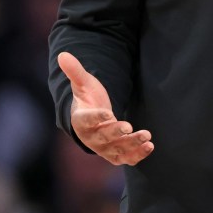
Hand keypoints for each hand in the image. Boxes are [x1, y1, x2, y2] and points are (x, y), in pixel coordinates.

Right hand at [57, 51, 153, 165]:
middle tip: (128, 126)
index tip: (107, 113)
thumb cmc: (88, 100)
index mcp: (81, 121)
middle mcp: (92, 137)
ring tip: (146, 136)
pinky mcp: (117, 153)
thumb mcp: (82, 84)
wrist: (93, 121)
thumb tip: (62, 54)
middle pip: (103, 137)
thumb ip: (75, 71)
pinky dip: (137, 155)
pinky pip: (127, 158)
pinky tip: (150, 146)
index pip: (87, 121)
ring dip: (132, 145)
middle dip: (116, 133)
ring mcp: (105, 147)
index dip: (96, 118)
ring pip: (117, 150)